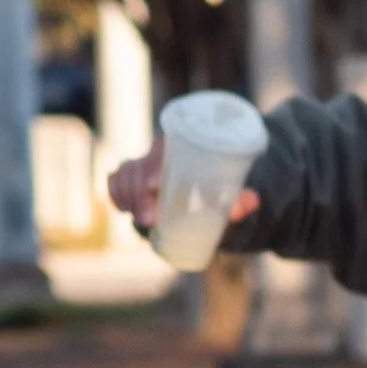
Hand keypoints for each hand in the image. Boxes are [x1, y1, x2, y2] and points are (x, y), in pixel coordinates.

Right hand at [104, 134, 261, 233]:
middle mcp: (157, 153)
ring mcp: (141, 166)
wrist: (201, 192)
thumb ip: (239, 199)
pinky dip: (115, 192)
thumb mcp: (230, 196)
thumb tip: (251, 201)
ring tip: (140, 219)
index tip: (154, 184)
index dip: (154, 164)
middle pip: (138, 166)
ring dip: (127, 196)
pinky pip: (115, 181)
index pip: (162, 149)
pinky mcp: (130, 179)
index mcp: (180, 148)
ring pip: (124, 174)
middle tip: (149, 219)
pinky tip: (122, 208)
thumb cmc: (216, 191)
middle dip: (138, 193)